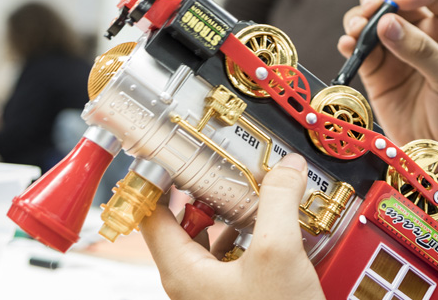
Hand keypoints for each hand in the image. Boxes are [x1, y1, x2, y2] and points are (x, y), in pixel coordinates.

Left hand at [140, 154, 324, 299]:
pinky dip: (246, 236)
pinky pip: (232, 257)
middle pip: (183, 223)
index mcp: (183, 272)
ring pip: (210, 240)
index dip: (159, 179)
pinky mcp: (238, 297)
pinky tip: (270, 227)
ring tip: (251, 192)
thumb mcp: (279, 253)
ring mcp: (214, 293)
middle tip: (224, 166)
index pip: (151, 214)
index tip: (174, 151)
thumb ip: (279, 202)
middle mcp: (192, 284)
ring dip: (229, 213)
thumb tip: (285, 168)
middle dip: (205, 191)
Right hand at [338, 0, 437, 198]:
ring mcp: (398, 51)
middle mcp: (424, 31)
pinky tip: (348, 47)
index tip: (403, 4)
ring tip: (355, 30)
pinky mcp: (378, 73)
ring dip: (359, 18)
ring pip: (371, 19)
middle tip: (369, 9)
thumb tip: (385, 23)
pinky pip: (358, 49)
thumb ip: (422, 51)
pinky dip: (349, 44)